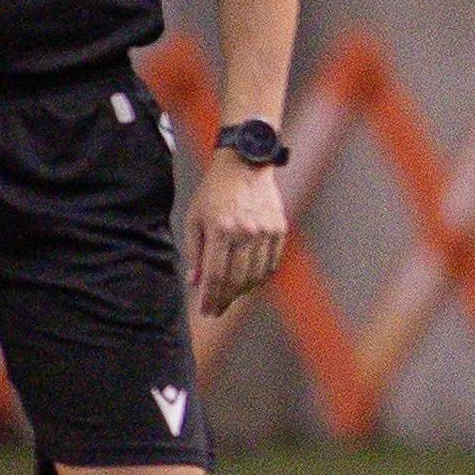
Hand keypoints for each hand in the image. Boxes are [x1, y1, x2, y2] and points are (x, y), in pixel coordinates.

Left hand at [184, 154, 287, 317]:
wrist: (245, 163)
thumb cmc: (214, 190)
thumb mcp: (194, 219)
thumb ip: (194, 253)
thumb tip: (196, 283)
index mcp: (221, 229)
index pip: (216, 276)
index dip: (210, 298)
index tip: (206, 311)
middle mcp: (246, 232)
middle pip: (237, 279)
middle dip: (225, 299)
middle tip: (217, 309)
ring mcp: (266, 231)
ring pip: (256, 275)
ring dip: (243, 290)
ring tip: (231, 294)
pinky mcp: (279, 228)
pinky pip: (271, 262)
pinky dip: (260, 276)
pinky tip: (249, 279)